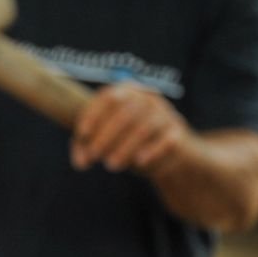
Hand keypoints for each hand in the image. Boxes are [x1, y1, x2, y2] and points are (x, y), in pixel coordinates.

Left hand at [70, 82, 189, 174]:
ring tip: (111, 165)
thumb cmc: (124, 137)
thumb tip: (80, 162)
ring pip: (144, 128)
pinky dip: (152, 151)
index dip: (94, 115)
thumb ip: (86, 146)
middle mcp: (147, 98)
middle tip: (94, 155)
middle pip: (125, 113)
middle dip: (106, 136)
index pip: (108, 98)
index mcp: (126, 91)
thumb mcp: (102, 137)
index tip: (82, 134)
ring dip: (125, 148)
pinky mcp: (178, 132)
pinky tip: (139, 162)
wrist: (165, 147)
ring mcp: (165, 114)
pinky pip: (166, 140)